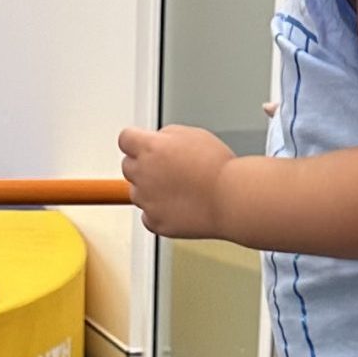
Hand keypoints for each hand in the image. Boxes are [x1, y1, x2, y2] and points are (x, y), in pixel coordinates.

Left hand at [119, 126, 235, 238]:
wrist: (232, 199)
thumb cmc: (218, 167)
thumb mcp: (193, 134)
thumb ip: (166, 136)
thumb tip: (157, 141)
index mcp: (150, 147)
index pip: (125, 139)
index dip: (135, 142)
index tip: (142, 147)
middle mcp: (143, 173)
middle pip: (128, 166)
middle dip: (143, 166)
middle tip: (167, 170)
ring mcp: (147, 200)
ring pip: (137, 193)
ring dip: (151, 190)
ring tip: (180, 190)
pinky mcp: (155, 222)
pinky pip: (148, 216)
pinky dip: (159, 213)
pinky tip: (179, 207)